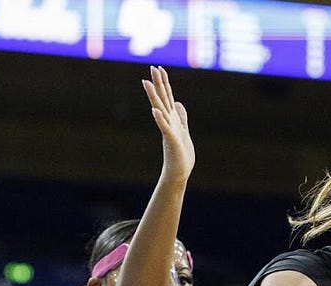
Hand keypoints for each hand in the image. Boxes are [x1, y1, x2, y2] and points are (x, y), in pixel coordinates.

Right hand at [142, 66, 193, 180]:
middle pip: (162, 99)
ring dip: (153, 96)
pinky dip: (160, 119)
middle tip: (152, 67)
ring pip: (160, 110)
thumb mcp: (183, 131)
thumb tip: (178, 103)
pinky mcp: (171, 140)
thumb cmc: (181, 154)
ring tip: (147, 83)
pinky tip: (155, 110)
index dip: (164, 83)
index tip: (159, 68)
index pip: (167, 97)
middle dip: (158, 83)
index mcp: (172, 119)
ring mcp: (168, 130)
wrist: (180, 172)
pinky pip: (164, 128)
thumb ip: (181, 117)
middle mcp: (168, 122)